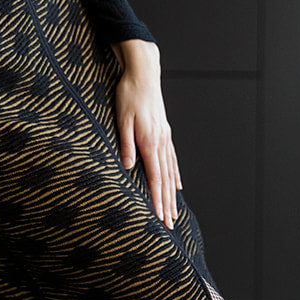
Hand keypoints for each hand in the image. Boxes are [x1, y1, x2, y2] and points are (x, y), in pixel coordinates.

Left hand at [112, 40, 180, 228]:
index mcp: (149, 141)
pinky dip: (175, 175)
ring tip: (175, 212)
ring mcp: (165, 138)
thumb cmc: (128, 94)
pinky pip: (172, 159)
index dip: (157, 200)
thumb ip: (125, 144)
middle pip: (165, 180)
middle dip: (167, 205)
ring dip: (172, 195)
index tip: (160, 218)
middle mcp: (161, 142)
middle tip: (170, 226)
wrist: (144, 74)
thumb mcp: (121, 118)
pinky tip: (177, 186)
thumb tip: (128, 167)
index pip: (154, 178)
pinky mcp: (165, 133)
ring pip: (171, 172)